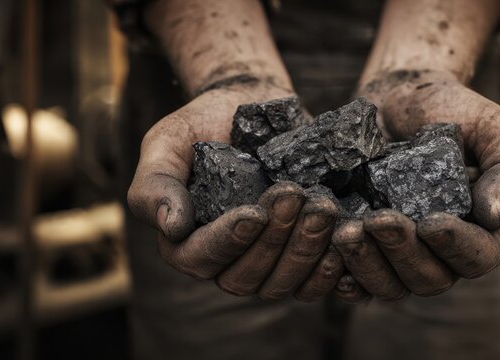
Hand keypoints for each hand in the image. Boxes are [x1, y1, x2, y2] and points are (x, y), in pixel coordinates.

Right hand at [127, 82, 340, 298]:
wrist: (249, 103)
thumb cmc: (202, 123)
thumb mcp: (166, 142)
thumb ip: (155, 185)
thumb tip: (171, 229)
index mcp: (187, 241)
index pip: (201, 260)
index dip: (228, 242)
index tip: (253, 211)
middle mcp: (227, 260)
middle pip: (247, 279)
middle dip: (275, 242)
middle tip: (294, 196)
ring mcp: (267, 262)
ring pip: (283, 283)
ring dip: (306, 251)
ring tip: (322, 208)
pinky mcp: (301, 256)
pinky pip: (316, 282)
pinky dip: (332, 269)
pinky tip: (344, 237)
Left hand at [340, 70, 499, 296]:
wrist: (401, 96)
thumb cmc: (455, 111)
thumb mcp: (496, 128)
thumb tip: (494, 216)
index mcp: (481, 231)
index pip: (478, 258)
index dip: (456, 248)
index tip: (430, 222)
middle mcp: (441, 252)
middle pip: (429, 280)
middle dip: (402, 254)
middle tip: (377, 219)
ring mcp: (400, 254)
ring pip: (390, 286)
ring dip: (367, 265)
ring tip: (346, 231)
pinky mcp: (365, 249)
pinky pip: (354, 281)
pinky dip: (341, 274)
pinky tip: (329, 255)